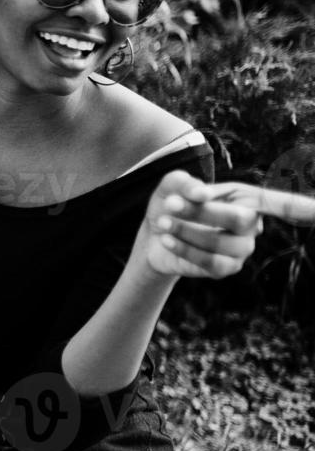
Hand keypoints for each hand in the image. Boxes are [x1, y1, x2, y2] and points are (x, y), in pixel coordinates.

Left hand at [136, 171, 314, 277]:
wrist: (153, 232)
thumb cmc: (171, 203)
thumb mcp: (172, 186)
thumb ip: (183, 182)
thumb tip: (200, 193)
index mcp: (245, 197)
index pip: (278, 202)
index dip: (298, 207)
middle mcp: (251, 223)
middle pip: (240, 218)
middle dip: (202, 211)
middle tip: (171, 203)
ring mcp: (241, 248)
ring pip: (223, 243)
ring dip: (187, 230)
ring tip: (162, 221)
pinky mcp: (225, 268)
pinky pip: (211, 263)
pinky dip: (185, 248)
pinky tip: (167, 238)